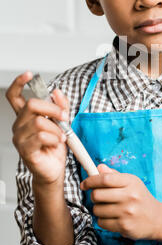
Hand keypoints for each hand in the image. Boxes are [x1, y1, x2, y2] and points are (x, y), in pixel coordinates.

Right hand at [5, 71, 69, 185]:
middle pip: (32, 105)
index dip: (19, 83)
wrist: (54, 169)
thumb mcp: (62, 122)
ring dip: (56, 129)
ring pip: (39, 122)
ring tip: (61, 136)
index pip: (14, 96)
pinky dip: (54, 138)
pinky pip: (41, 137)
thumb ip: (60, 106)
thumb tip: (57, 92)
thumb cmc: (54, 147)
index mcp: (26, 116)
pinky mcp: (25, 150)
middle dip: (53, 109)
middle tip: (63, 118)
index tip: (29, 74)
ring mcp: (20, 138)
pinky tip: (56, 143)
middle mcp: (20, 125)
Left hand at [80, 163, 161, 240]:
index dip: (90, 181)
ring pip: (97, 210)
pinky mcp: (125, 226)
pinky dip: (103, 220)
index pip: (105, 179)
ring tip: (108, 208)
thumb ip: (114, 175)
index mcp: (131, 182)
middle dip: (94, 196)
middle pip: (97, 195)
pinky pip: (102, 222)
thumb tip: (98, 167)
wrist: (156, 219)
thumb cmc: (140, 198)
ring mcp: (127, 212)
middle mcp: (130, 196)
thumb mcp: (131, 182)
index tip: (84, 184)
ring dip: (98, 209)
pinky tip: (113, 218)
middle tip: (99, 197)